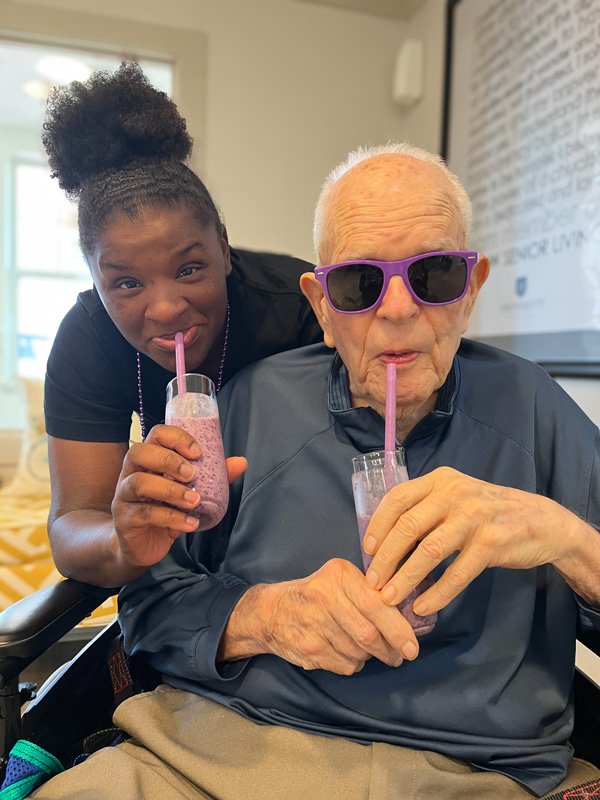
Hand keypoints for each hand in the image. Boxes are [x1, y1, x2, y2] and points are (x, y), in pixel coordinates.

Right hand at [111, 424, 246, 568]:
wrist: (142, 546)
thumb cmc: (163, 511)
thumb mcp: (188, 492)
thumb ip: (212, 477)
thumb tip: (240, 462)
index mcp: (148, 460)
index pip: (156, 435)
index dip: (176, 438)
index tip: (197, 452)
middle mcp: (131, 473)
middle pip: (139, 452)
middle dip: (169, 460)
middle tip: (192, 474)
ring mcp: (124, 496)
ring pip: (139, 482)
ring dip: (171, 490)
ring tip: (194, 500)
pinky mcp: (125, 520)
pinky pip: (145, 514)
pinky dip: (172, 518)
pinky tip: (190, 523)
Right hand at [221, 558, 418, 674]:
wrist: (269, 612)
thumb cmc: (314, 593)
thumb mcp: (338, 578)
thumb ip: (368, 590)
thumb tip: (405, 615)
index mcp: (338, 575)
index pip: (375, 605)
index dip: (398, 629)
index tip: (412, 646)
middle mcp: (325, 598)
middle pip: (369, 635)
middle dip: (390, 650)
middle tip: (401, 655)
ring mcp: (315, 627)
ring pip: (359, 653)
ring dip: (372, 657)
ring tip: (372, 650)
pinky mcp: (310, 651)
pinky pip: (346, 665)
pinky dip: (354, 664)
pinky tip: (348, 652)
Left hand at [363, 467, 572, 616]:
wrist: (542, 522)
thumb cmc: (489, 513)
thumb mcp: (456, 497)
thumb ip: (427, 509)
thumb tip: (387, 542)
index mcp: (440, 480)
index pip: (397, 498)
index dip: (378, 525)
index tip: (368, 551)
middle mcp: (455, 493)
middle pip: (408, 527)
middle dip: (385, 559)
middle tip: (373, 583)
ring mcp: (474, 517)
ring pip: (428, 551)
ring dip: (405, 578)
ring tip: (391, 598)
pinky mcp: (492, 543)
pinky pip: (457, 573)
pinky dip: (437, 593)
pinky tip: (424, 606)